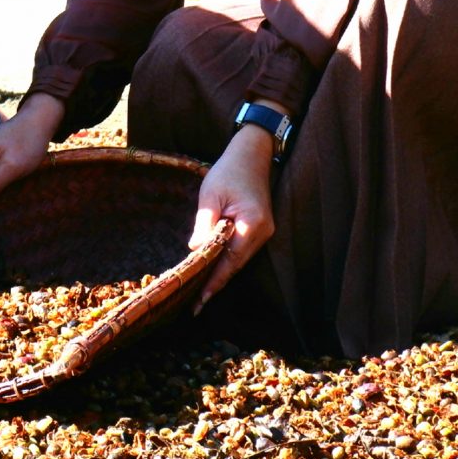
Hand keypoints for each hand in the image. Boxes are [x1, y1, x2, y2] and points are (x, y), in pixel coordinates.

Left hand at [191, 129, 276, 307]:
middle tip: (193, 304)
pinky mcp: (259, 228)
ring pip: (239, 260)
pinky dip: (226, 260)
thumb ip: (205, 224)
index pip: (230, 261)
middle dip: (215, 283)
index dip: (214, 282)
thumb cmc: (229, 171)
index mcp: (252, 224)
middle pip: (236, 265)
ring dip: (220, 273)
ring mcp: (264, 231)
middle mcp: (262, 232)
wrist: (251, 154)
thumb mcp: (211, 195)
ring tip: (198, 291)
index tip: (199, 300)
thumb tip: (196, 251)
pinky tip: (211, 269)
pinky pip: (241, 250)